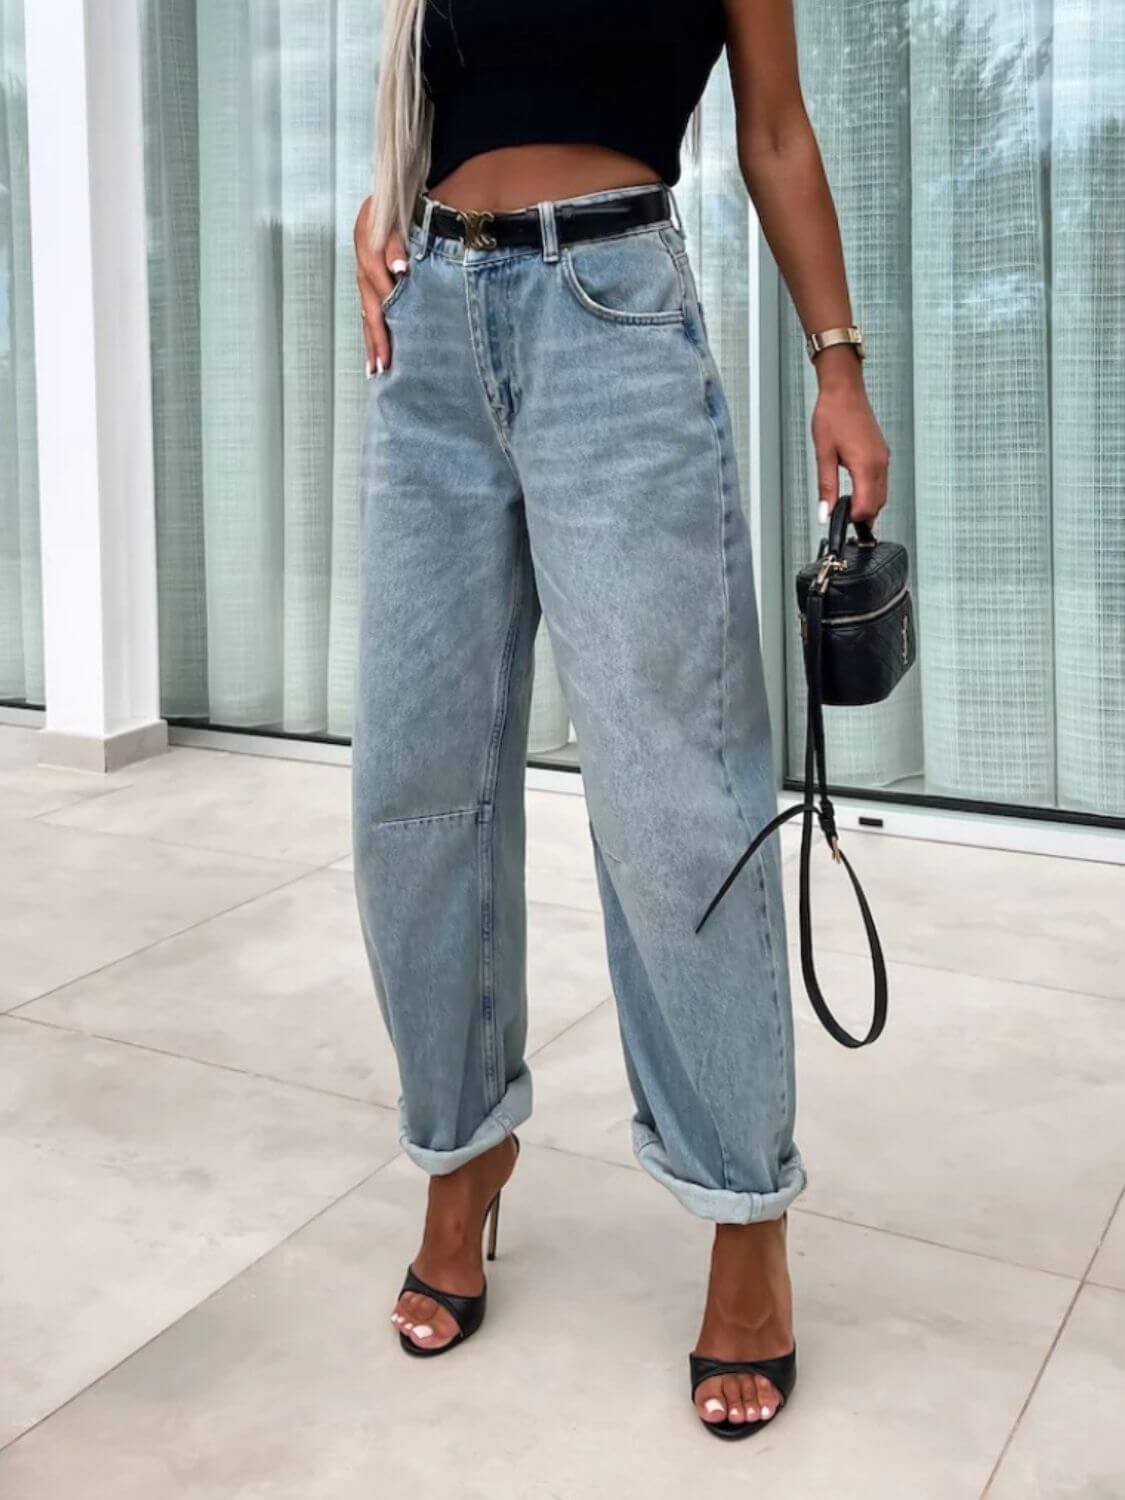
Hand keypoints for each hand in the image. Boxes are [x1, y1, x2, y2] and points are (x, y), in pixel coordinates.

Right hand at [354, 196, 408, 376]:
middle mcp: (364, 265)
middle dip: (377, 338)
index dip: (387, 303)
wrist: (388, 195)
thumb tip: (400, 269)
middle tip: (382, 365)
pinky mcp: (369, 282)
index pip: (378, 281)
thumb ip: (397, 242)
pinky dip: (372, 333)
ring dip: (372, 342)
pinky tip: (375, 356)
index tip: (396, 330)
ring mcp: (364, 276)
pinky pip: (369, 312)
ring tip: (375, 370)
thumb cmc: (397, 204)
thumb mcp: (396, 213)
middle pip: (371, 307)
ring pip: (368, 314)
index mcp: (370, 247)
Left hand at [810, 348, 889, 526]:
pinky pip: (882, 481)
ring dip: (868, 505)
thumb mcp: (824, 454)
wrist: (844, 390)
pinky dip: (872, 492)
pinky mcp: (882, 453)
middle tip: (844, 520)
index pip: (866, 506)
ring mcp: (883, 458)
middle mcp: (879, 463)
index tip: (839, 522)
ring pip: (882, 494)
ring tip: (849, 510)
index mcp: (866, 465)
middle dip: (863, 517)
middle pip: (878, 504)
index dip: (853, 519)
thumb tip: (825, 511)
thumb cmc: (833, 414)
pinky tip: (857, 492)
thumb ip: (826, 487)